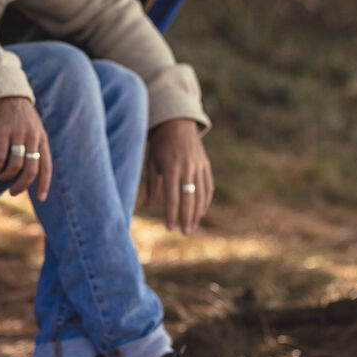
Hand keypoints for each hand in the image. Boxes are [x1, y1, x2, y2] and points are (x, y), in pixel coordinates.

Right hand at [0, 96, 51, 199]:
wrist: (7, 94)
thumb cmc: (20, 118)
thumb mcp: (34, 131)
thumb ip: (35, 149)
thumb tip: (31, 174)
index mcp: (42, 139)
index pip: (46, 167)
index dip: (44, 184)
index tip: (41, 198)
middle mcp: (32, 137)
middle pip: (31, 169)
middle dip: (22, 185)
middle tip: (13, 192)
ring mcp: (18, 133)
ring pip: (16, 164)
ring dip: (8, 176)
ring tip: (1, 177)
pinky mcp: (3, 130)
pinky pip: (0, 154)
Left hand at [146, 119, 212, 233]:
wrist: (177, 124)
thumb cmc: (160, 145)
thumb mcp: (151, 162)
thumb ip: (151, 184)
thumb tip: (148, 205)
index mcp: (171, 168)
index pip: (172, 197)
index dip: (171, 214)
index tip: (169, 227)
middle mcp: (187, 168)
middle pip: (189, 198)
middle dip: (187, 217)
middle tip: (184, 232)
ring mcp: (198, 167)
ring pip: (201, 194)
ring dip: (197, 213)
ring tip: (192, 226)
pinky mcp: (206, 166)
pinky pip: (208, 187)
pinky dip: (205, 201)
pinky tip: (200, 212)